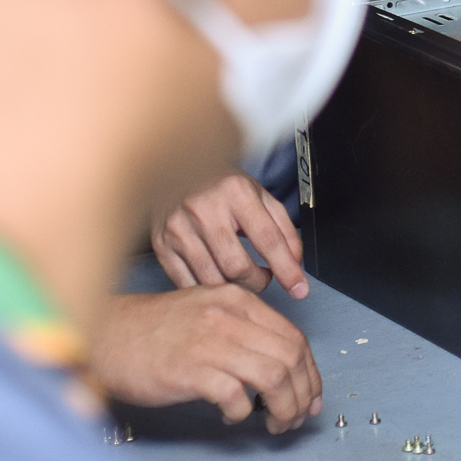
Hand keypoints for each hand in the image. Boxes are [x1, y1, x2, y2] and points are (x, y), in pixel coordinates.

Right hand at [91, 289, 321, 432]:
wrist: (106, 335)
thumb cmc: (155, 330)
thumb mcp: (208, 312)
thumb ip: (244, 329)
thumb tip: (282, 366)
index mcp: (238, 301)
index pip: (294, 337)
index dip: (309, 372)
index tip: (310, 395)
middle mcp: (229, 317)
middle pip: (291, 357)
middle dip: (302, 393)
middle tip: (297, 415)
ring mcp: (209, 342)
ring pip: (272, 376)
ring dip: (282, 407)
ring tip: (275, 421)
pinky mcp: (189, 371)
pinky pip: (235, 396)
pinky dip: (242, 412)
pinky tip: (231, 414)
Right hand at [151, 172, 308, 298]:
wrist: (178, 171)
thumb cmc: (222, 186)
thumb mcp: (260, 196)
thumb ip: (283, 228)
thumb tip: (296, 263)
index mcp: (236, 191)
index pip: (268, 239)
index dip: (286, 269)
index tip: (298, 288)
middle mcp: (204, 208)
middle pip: (236, 266)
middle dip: (257, 282)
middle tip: (263, 278)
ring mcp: (178, 228)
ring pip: (212, 278)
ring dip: (234, 288)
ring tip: (242, 277)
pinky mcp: (161, 244)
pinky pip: (187, 283)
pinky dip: (207, 290)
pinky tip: (218, 279)